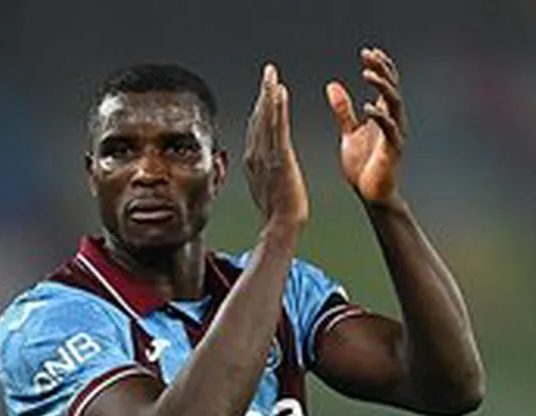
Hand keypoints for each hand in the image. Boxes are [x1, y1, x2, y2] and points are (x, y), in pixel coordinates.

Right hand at [243, 63, 308, 229]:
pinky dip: (277, 107)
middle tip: (269, 71)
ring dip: (269, 93)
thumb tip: (259, 166)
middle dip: (264, 92)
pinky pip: (278, 126)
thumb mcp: (266, 187)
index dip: (261, 106)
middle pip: (258, 117)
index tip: (267, 90)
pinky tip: (280, 91)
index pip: (256, 126)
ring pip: (266, 118)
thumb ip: (261, 172)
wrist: (282, 225)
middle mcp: (255, 153)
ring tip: (273, 73)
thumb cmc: (279, 213)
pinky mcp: (279, 157)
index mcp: (253, 160)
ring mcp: (266, 155)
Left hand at [326, 47, 408, 203]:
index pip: (386, 85)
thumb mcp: (348, 133)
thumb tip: (332, 85)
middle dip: (382, 70)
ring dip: (382, 88)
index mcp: (384, 116)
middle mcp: (394, 122)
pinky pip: (390, 130)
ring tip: (367, 74)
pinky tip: (368, 107)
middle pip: (392, 89)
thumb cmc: (362, 166)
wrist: (370, 195)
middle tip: (368, 55)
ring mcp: (395, 136)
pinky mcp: (392, 151)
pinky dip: (380, 117)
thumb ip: (343, 111)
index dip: (380, 67)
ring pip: (394, 105)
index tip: (367, 52)